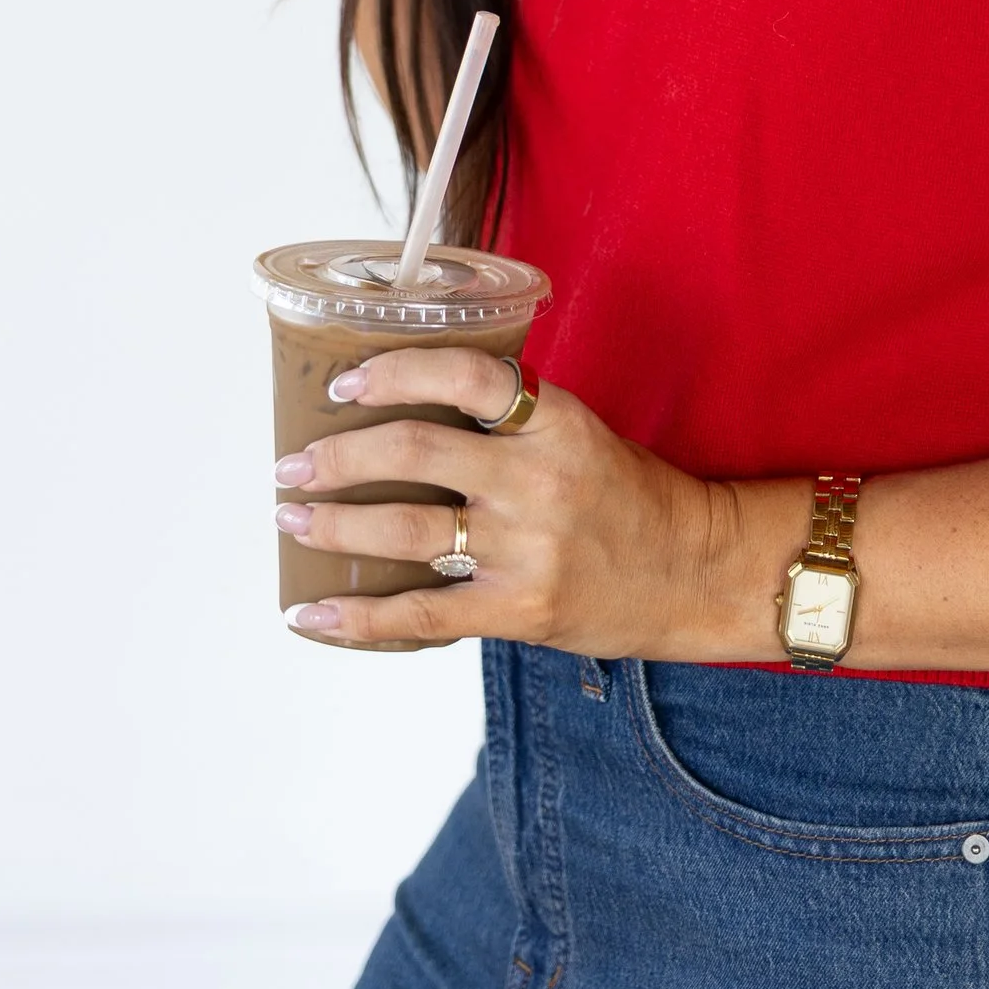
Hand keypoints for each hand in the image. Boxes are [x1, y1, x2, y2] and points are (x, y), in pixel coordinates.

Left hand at [272, 349, 797, 657]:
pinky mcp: (519, 609)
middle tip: (292, 461)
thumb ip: (506, 420)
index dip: (395, 372)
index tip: (344, 384)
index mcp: (553, 419)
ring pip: (406, 527)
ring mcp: (527, 547)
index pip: (465, 374)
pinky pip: (421, 615)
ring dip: (334, 521)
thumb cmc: (631, 496)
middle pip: (415, 450)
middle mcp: (536, 477)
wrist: (696, 571)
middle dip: (339, 455)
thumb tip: (407, 408)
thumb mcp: (577, 432)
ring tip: (292, 515)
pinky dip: (359, 616)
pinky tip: (313, 611)